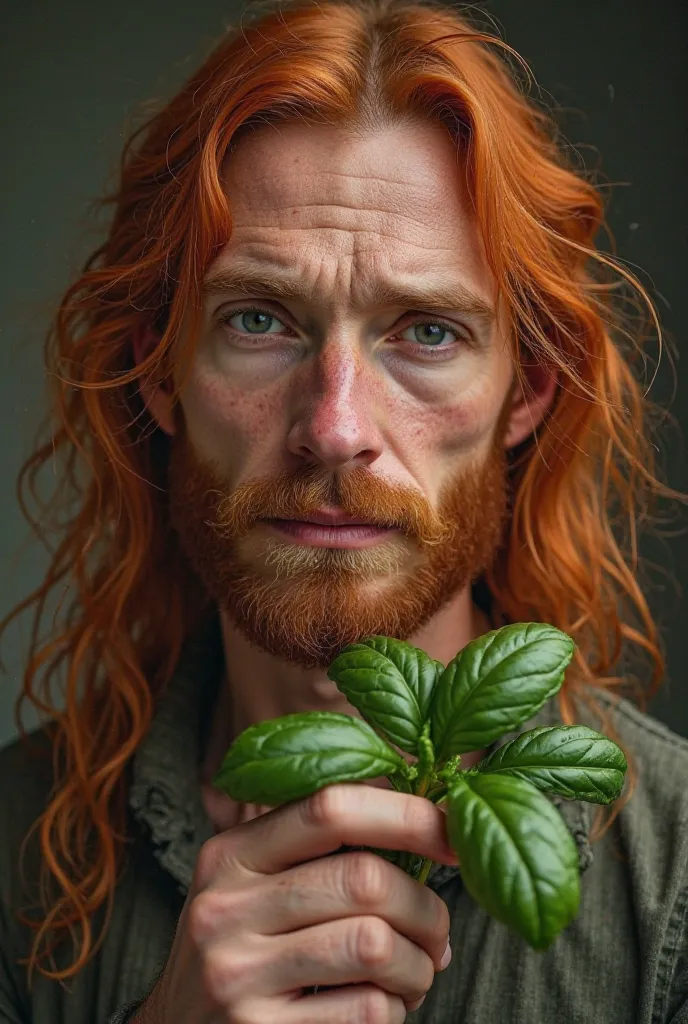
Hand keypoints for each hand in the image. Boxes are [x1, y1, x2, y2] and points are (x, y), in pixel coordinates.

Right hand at [134, 783, 456, 1022]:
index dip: (406, 815)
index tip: (453, 835)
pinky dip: (395, 1011)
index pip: (330, 807)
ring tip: (413, 975)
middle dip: (426, 907)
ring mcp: (237, 974)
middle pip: (364, 878)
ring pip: (376, 945)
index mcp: (232, 854)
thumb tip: (432, 823)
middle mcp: (226, 906)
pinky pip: (368, 1010)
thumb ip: (319, 851)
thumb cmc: (245, 954)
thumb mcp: (256, 889)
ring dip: (418, 965)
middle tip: (437, 934)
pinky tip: (380, 1010)